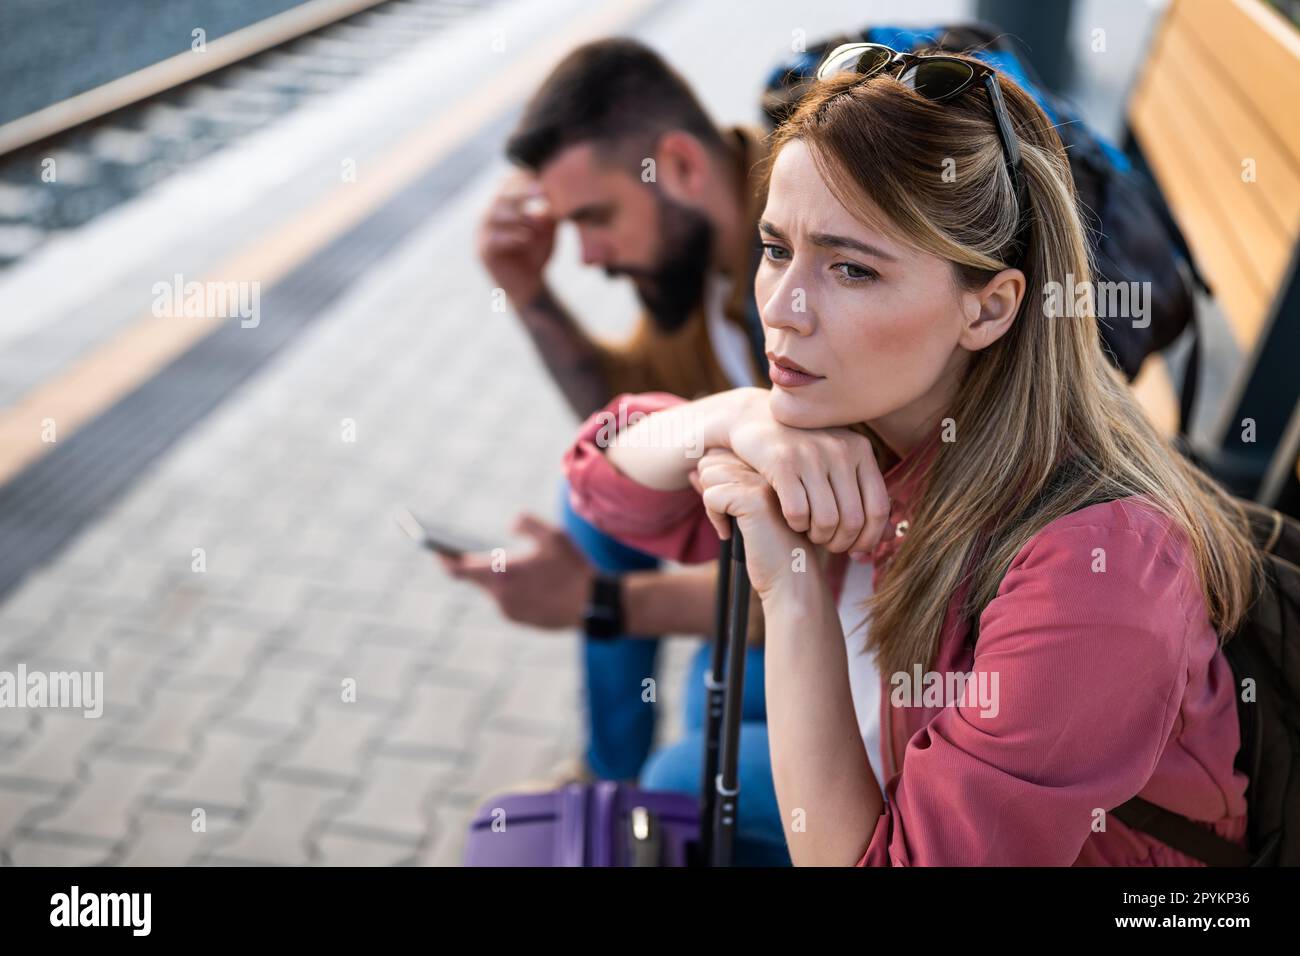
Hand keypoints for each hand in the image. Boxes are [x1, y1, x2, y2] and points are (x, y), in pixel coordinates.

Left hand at [438, 513, 592, 629]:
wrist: (593, 604)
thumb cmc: (572, 567)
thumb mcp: (553, 535)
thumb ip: (526, 523)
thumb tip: (510, 525)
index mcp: (502, 573)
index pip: (459, 570)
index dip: (444, 559)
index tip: (436, 550)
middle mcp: (500, 596)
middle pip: (476, 580)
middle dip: (474, 565)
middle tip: (467, 551)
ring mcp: (510, 612)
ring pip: (494, 590)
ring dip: (498, 578)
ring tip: (504, 564)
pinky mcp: (522, 620)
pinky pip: (509, 601)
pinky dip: (512, 589)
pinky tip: (525, 580)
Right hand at [477, 171, 556, 304]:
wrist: (530, 285)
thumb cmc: (537, 252)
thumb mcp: (547, 228)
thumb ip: (548, 209)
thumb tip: (556, 187)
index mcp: (501, 204)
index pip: (507, 183)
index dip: (523, 178)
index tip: (544, 178)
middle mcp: (487, 215)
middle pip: (499, 195)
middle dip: (521, 192)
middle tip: (541, 191)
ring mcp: (482, 233)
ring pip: (493, 215)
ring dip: (518, 215)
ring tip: (538, 221)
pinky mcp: (483, 252)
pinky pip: (493, 239)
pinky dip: (511, 237)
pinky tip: (527, 239)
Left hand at [692, 449, 809, 599]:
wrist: (794, 578)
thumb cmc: (771, 547)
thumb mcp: (743, 512)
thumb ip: (721, 487)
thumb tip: (692, 471)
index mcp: (773, 464)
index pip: (723, 453)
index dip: (719, 484)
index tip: (733, 509)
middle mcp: (772, 465)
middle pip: (713, 460)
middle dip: (713, 490)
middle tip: (731, 518)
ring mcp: (765, 480)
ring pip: (710, 474)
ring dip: (713, 504)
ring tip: (732, 525)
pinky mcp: (755, 499)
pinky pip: (712, 496)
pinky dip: (714, 519)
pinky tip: (731, 534)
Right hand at [723, 395, 888, 556]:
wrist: (755, 419)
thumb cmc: (802, 450)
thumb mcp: (838, 462)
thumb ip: (863, 494)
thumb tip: (892, 535)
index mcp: (860, 449)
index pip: (879, 508)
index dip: (870, 538)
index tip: (856, 551)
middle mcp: (840, 449)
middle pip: (853, 519)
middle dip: (840, 542)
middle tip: (828, 544)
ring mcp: (811, 454)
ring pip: (827, 520)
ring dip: (818, 536)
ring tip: (810, 533)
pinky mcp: (781, 462)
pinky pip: (797, 512)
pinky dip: (796, 525)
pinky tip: (792, 520)